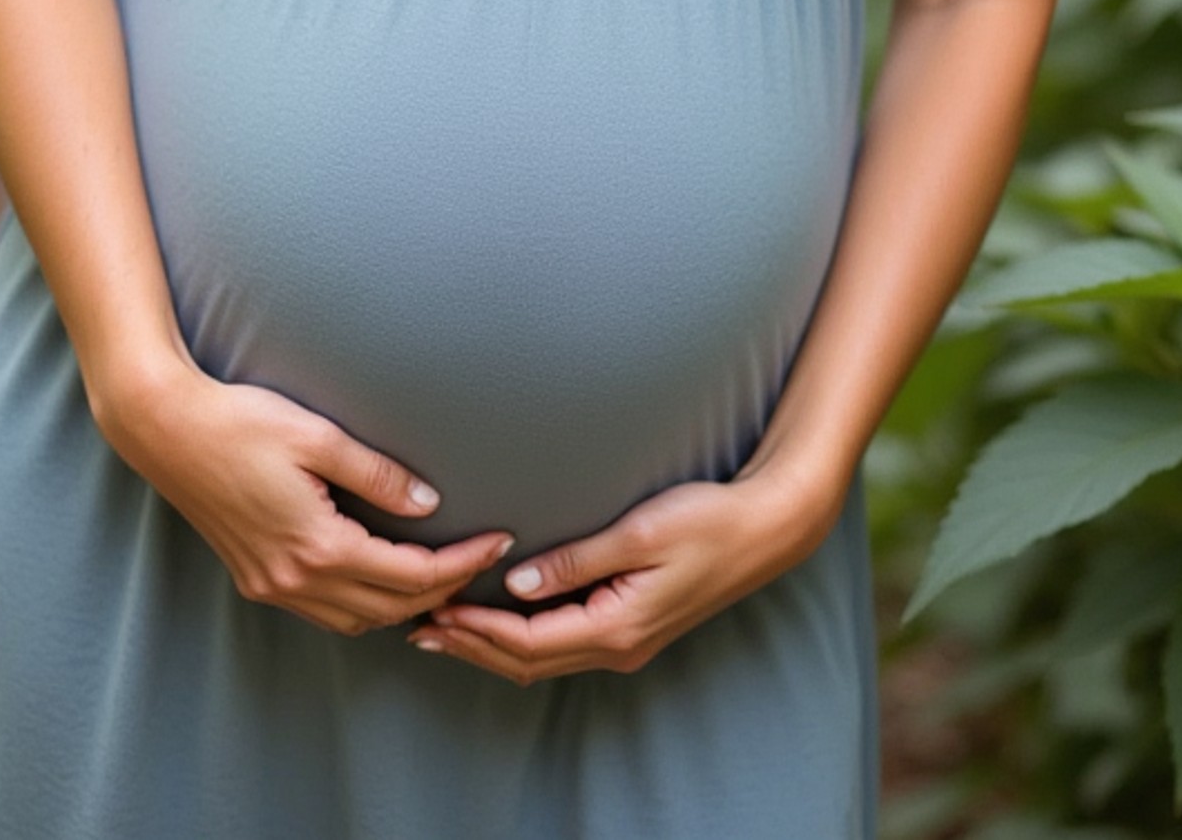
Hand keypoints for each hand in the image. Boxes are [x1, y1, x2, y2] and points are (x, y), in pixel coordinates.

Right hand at [95, 351, 512, 637]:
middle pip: (389, 608)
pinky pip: (324, 611)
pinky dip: (363, 606)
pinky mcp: (255, 578)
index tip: (498, 542)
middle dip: (444, 591)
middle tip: (483, 561)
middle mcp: (293, 580)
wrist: (166, 429)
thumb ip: (377, 475)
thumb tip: (428, 504)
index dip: (461, 564)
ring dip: (403, 606)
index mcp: (316, 547)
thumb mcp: (318, 437)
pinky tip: (380, 578)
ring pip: (356, 621)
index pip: (410, 576)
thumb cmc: (241, 421)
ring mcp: (271, 586)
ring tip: (444, 577)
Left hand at [411, 464, 832, 683]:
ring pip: (542, 659)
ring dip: (491, 645)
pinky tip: (502, 618)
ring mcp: (626, 642)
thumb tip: (516, 581)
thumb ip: (577, 560)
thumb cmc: (706, 521)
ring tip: (444, 627)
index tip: (432, 608)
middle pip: (526, 660)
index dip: (475, 628)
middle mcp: (617, 646)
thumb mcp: (640, 533)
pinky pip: (563, 646)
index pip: (526, 641)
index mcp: (616, 627)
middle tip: (417, 625)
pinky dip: (522, 638)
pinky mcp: (631, 626)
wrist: (765, 529)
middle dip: (470, 644)